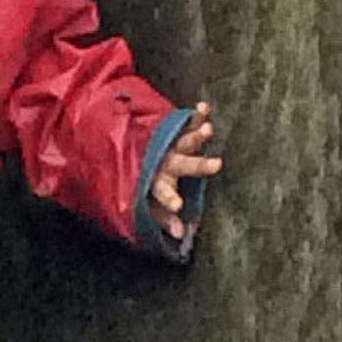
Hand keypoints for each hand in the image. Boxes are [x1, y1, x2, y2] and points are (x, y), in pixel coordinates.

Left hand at [149, 101, 222, 240]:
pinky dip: (196, 115)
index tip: (178, 206)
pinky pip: (186, 123)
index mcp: (157, 182)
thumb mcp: (150, 202)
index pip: (163, 193)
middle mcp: (164, 163)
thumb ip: (164, 218)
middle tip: (217, 165)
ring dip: (197, 135)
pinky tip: (204, 107)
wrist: (123, 149)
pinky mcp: (174, 132)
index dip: (170, 200)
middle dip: (198, 166)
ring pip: (184, 141)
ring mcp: (169, 145)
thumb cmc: (145, 182)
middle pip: (182, 165)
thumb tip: (181, 234)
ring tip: (209, 129)